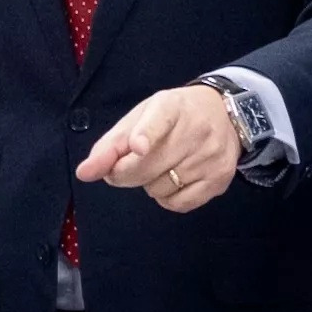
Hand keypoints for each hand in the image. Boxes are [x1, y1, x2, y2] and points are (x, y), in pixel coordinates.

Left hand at [78, 82, 246, 214]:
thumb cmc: (175, 116)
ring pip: (159, 189)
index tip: (137, 146)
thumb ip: (111, 145)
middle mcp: (196, 131)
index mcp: (171, 107)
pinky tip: (173, 179)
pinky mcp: (219, 180)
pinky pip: (178, 204)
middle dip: (126, 172)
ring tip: (163, 165)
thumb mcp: (141, 117)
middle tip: (128, 165)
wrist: (226, 115)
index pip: (159, 121)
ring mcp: (210, 158)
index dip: (145, 135)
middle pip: (146, 167)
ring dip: (150, 183)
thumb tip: (85, 173)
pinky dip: (167, 197)